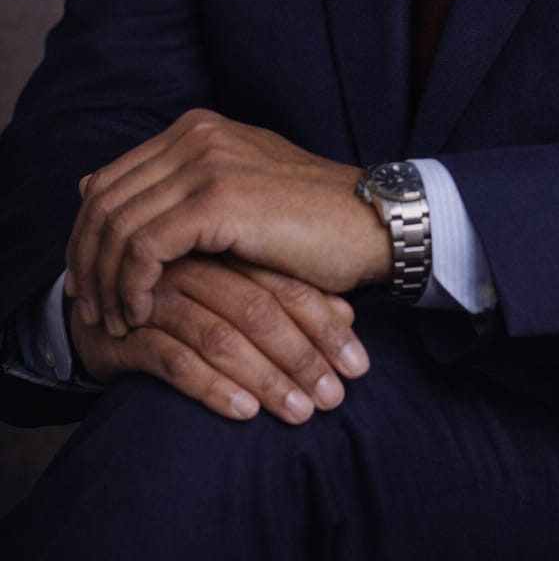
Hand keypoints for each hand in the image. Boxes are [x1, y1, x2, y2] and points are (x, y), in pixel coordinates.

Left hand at [65, 110, 390, 335]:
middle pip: (104, 200)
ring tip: (114, 320)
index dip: (86, 234)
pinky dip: (132, 286)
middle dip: (86, 260)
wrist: (369, 223)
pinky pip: (145, 247)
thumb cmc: (307, 220)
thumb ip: (172, 187)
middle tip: (87, 308)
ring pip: (118, 225)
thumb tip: (90, 185)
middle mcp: (196, 135)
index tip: (85, 282)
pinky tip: (140, 313)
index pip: (111, 178)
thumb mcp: (234, 193)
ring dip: (106, 281)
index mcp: (196, 129)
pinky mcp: (219, 198)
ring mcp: (207, 162)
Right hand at [69, 252, 369, 422]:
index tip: (357, 364)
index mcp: (226, 246)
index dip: (324, 325)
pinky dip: (212, 386)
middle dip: (302, 357)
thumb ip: (286, 294)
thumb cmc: (185, 298)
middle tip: (334, 398)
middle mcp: (193, 265)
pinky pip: (174, 360)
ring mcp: (159, 296)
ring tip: (299, 413)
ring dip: (265, 378)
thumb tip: (349, 317)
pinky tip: (243, 411)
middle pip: (258, 310)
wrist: (99, 309)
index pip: (285, 284)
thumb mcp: (239, 287)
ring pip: (220, 336)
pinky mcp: (129, 332)